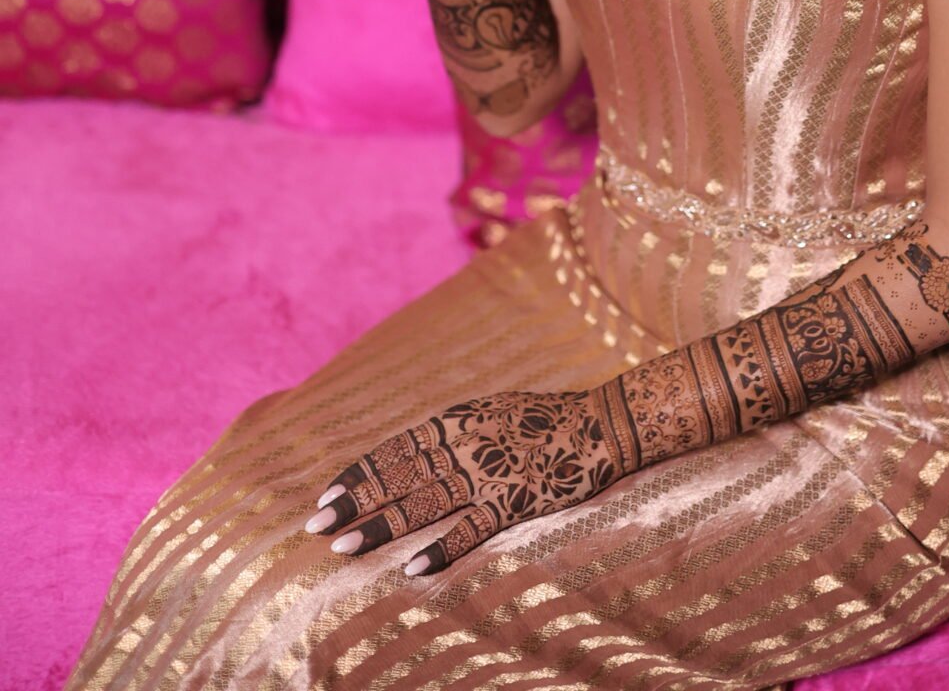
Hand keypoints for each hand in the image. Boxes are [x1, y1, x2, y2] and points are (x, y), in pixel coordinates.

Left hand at [303, 385, 636, 576]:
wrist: (602, 423)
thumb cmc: (546, 419)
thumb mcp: (493, 411)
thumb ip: (456, 431)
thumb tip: (417, 451)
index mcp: (458, 421)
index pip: (396, 449)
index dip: (360, 473)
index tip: (326, 495)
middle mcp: (465, 444)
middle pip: (399, 476)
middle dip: (355, 500)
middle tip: (315, 525)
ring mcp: (489, 472)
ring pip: (424, 501)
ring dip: (381, 524)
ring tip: (344, 545)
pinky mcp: (515, 500)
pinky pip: (471, 527)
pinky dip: (441, 547)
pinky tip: (412, 568)